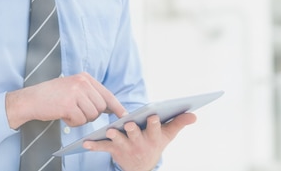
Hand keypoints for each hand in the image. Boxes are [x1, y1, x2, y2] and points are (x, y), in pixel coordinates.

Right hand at [5, 72, 126, 128]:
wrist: (30, 99)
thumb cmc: (52, 96)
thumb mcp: (73, 88)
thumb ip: (90, 94)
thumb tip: (110, 107)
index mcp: (85, 77)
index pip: (107, 93)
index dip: (117, 106)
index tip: (125, 116)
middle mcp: (82, 82)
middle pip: (101, 107)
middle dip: (92, 114)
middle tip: (77, 112)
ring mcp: (75, 92)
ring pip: (92, 115)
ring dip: (81, 119)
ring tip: (69, 112)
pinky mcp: (68, 104)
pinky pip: (80, 120)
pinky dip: (73, 122)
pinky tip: (63, 115)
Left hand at [82, 112, 196, 170]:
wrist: (141, 167)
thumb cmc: (155, 143)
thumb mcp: (168, 134)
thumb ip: (179, 122)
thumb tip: (194, 114)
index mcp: (153, 137)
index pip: (155, 129)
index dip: (154, 123)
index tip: (154, 116)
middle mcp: (139, 143)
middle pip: (135, 134)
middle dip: (133, 130)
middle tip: (130, 124)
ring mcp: (125, 147)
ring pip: (119, 140)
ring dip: (114, 136)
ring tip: (110, 130)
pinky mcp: (113, 150)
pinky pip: (102, 147)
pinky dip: (94, 145)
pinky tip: (85, 143)